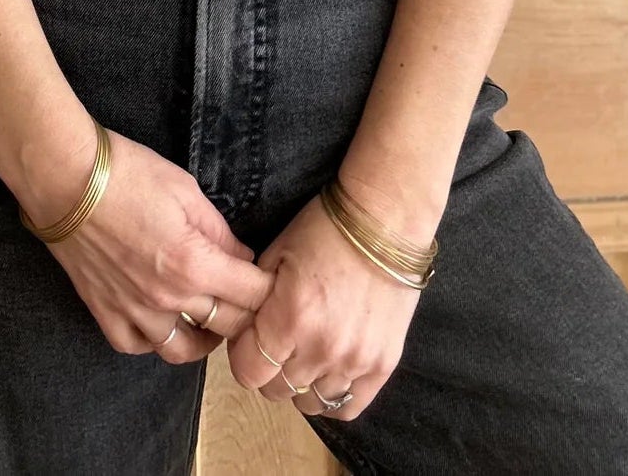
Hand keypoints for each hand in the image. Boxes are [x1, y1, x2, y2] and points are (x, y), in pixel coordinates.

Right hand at [31, 126, 274, 358]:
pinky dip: (155, 340)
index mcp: (194, 264)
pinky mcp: (104, 312)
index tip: (274, 281)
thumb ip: (219, 230)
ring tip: (210, 318)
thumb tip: (242, 256)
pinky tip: (162, 322)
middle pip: (226, 327)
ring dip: (205, 337)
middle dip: (246, 314)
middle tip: (249, 298)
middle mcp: (168, 298)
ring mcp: (134, 311)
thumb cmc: (128, 173)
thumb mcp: (185, 190)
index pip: (252, 296)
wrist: (65, 178)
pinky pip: (137, 346)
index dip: (269, 289)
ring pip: (184, 350)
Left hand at [224, 193, 423, 422]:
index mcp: (290, 317)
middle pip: (277, 390)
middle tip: (279, 341)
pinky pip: (348, 407)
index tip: (251, 337)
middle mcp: (322, 348)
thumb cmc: (325, 229)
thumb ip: (255, 298)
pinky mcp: (383, 366)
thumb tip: (242, 330)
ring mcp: (355, 361)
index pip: (249, 372)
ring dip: (302, 383)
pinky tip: (330, 373)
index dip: (244, 355)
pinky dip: (334, 396)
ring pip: (310, 403)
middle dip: (270, 368)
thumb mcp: (277, 253)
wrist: (386, 220)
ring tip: (307, 354)